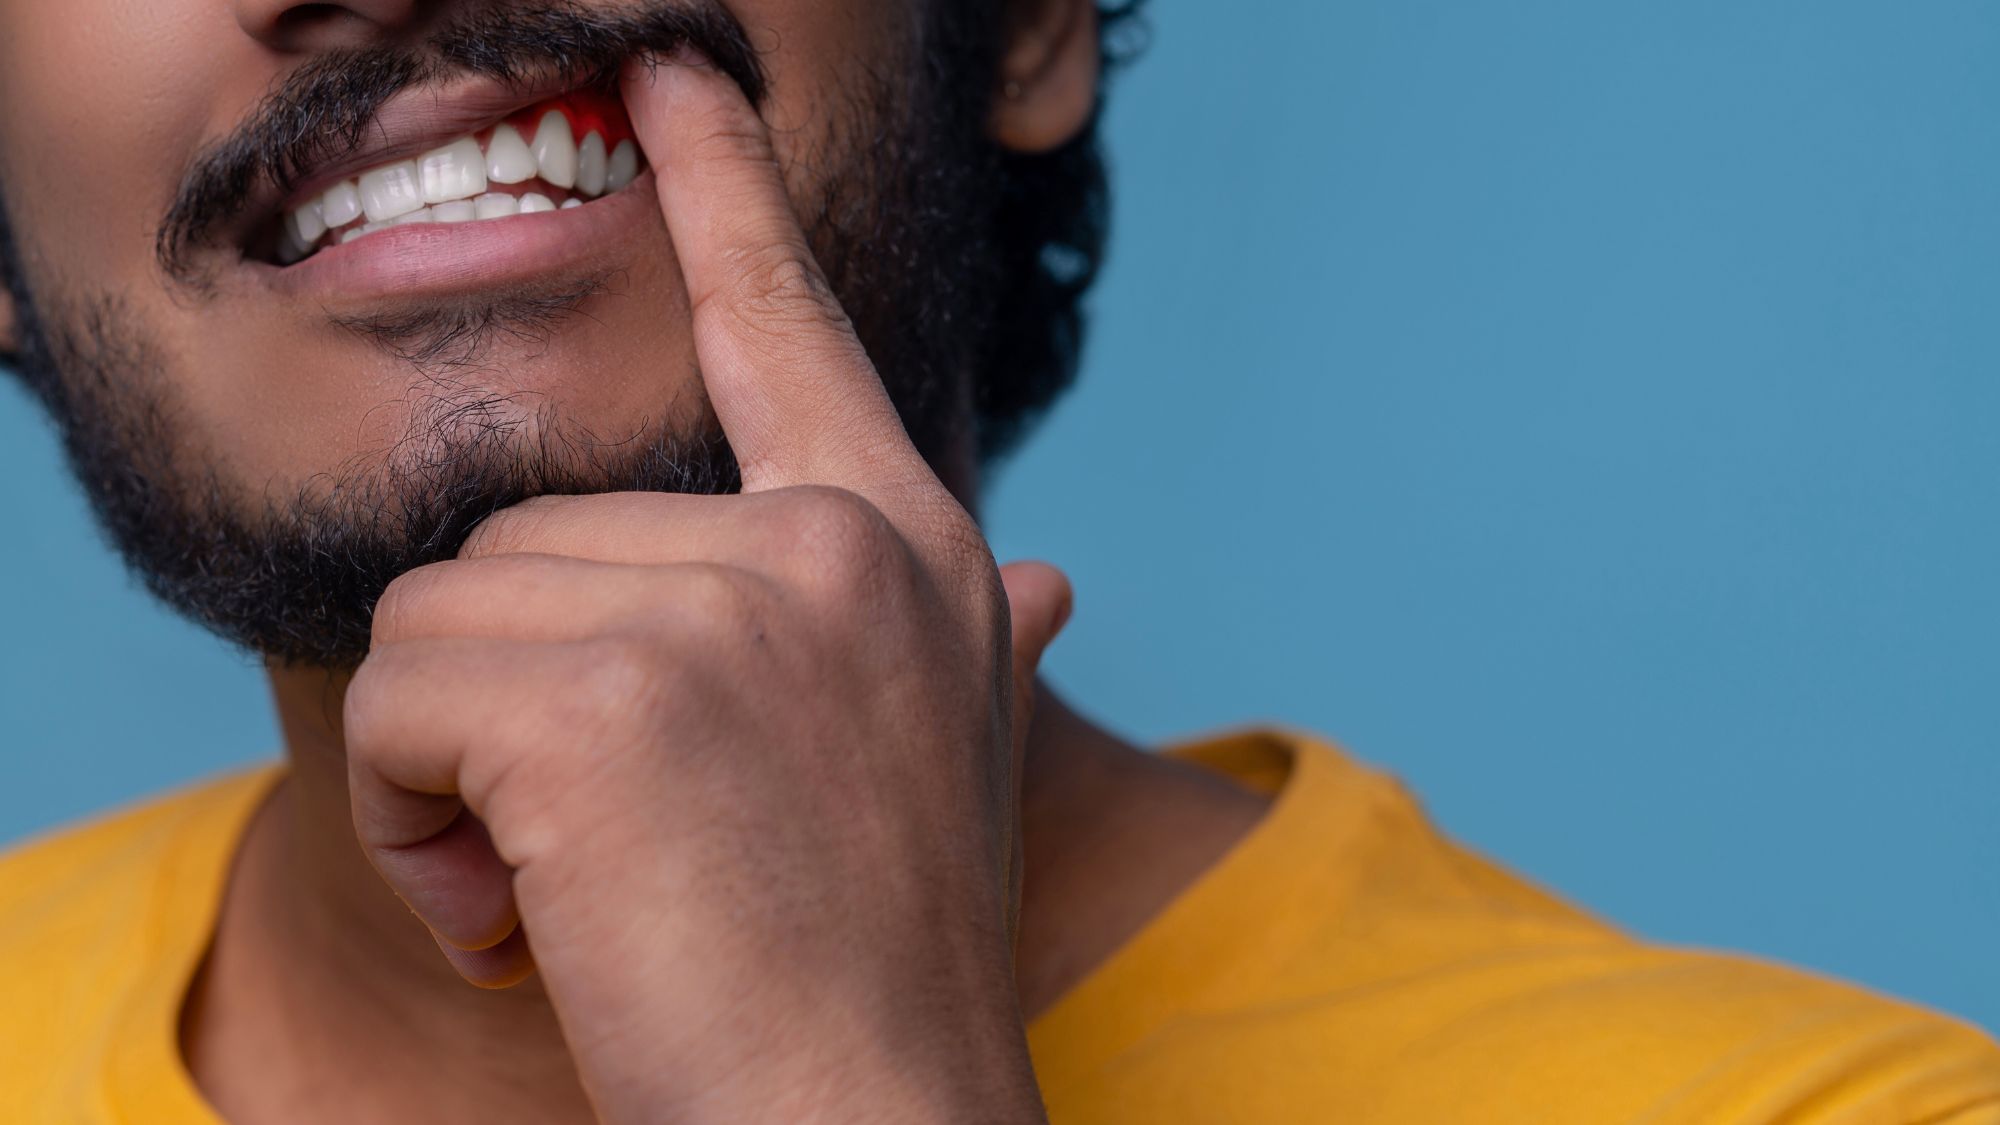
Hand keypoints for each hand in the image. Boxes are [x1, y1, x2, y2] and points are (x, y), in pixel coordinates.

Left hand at [340, 53, 1070, 1123]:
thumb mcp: (930, 753)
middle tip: (600, 858)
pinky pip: (393, 704)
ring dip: (451, 780)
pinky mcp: (610, 699)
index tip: (679, 75)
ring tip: (574, 892)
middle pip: (526, 537)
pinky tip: (520, 918)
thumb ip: (957, 628)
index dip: (729, 198)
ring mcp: (732, 607)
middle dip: (511, 715)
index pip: (788, 329)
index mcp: (897, 548)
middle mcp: (831, 546)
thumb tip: (1048, 570)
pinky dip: (405, 827)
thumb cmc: (875, 957)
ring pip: (443, 621)